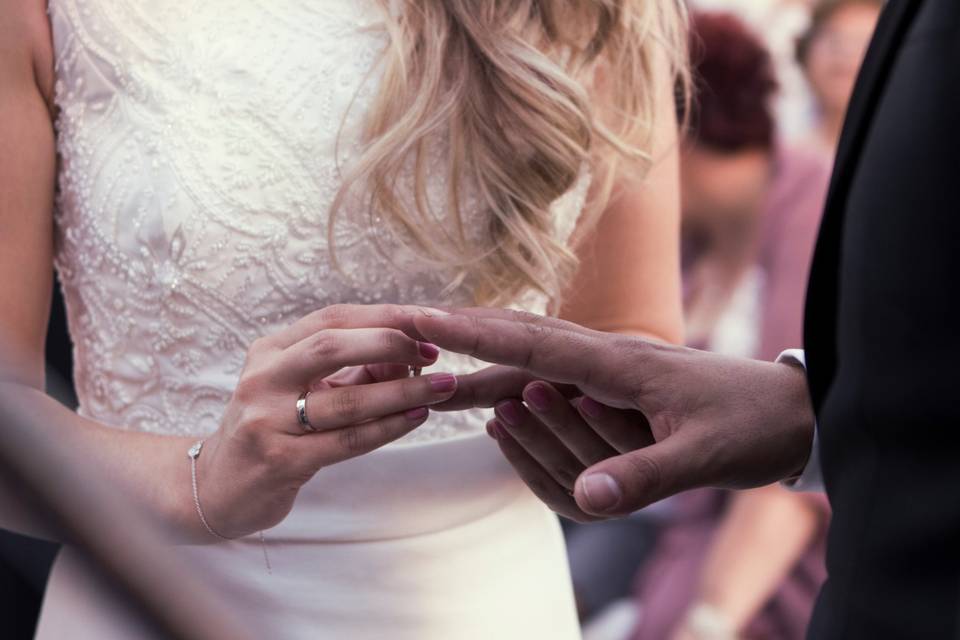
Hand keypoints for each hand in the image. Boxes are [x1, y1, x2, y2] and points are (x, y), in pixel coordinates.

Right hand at [194, 305, 457, 538]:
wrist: (218, 489)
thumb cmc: (273, 430)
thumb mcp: (303, 389)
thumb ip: (351, 370)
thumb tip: (410, 352)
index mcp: (270, 351)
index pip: (332, 318)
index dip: (384, 316)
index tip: (428, 319)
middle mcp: (263, 378)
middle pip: (332, 345)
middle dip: (391, 343)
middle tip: (434, 352)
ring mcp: (267, 420)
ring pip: (347, 399)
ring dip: (403, 391)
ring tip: (442, 386)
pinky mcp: (280, 460)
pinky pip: (346, 441)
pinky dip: (388, 428)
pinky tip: (416, 417)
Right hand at [412, 308, 814, 517]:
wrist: (794, 408)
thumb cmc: (753, 426)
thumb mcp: (707, 457)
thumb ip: (646, 477)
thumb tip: (586, 503)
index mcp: (622, 364)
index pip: (533, 344)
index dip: (476, 333)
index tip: (426, 320)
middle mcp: (610, 356)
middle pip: (523, 338)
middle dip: (467, 333)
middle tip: (413, 327)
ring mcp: (613, 366)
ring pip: (535, 354)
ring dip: (486, 356)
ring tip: (440, 363)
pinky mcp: (618, 382)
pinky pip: (554, 373)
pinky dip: (516, 375)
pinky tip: (499, 389)